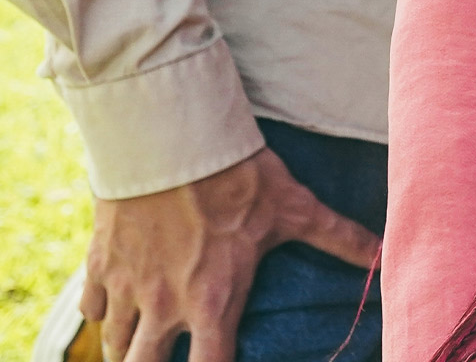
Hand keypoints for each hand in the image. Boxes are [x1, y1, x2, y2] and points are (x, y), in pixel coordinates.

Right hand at [82, 146, 379, 361]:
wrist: (169, 136)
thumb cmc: (237, 173)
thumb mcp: (294, 207)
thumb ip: (339, 237)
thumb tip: (385, 256)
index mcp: (214, 300)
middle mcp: (165, 304)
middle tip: (169, 361)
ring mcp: (127, 286)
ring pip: (115, 346)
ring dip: (130, 350)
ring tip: (144, 350)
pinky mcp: (99, 262)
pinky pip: (90, 308)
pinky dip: (102, 312)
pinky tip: (114, 308)